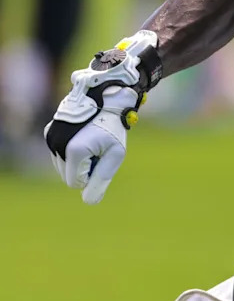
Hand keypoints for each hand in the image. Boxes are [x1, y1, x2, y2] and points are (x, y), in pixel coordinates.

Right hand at [45, 84, 138, 203]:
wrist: (106, 98)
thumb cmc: (114, 127)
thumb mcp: (116, 154)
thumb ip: (102, 179)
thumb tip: (90, 202)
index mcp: (73, 151)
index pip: (75, 183)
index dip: (92, 174)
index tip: (103, 156)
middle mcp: (56, 144)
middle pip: (67, 175)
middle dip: (84, 168)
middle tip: (99, 148)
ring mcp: (50, 137)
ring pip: (62, 166)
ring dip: (78, 160)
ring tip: (92, 140)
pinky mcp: (49, 131)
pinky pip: (59, 154)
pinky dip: (71, 151)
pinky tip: (83, 135)